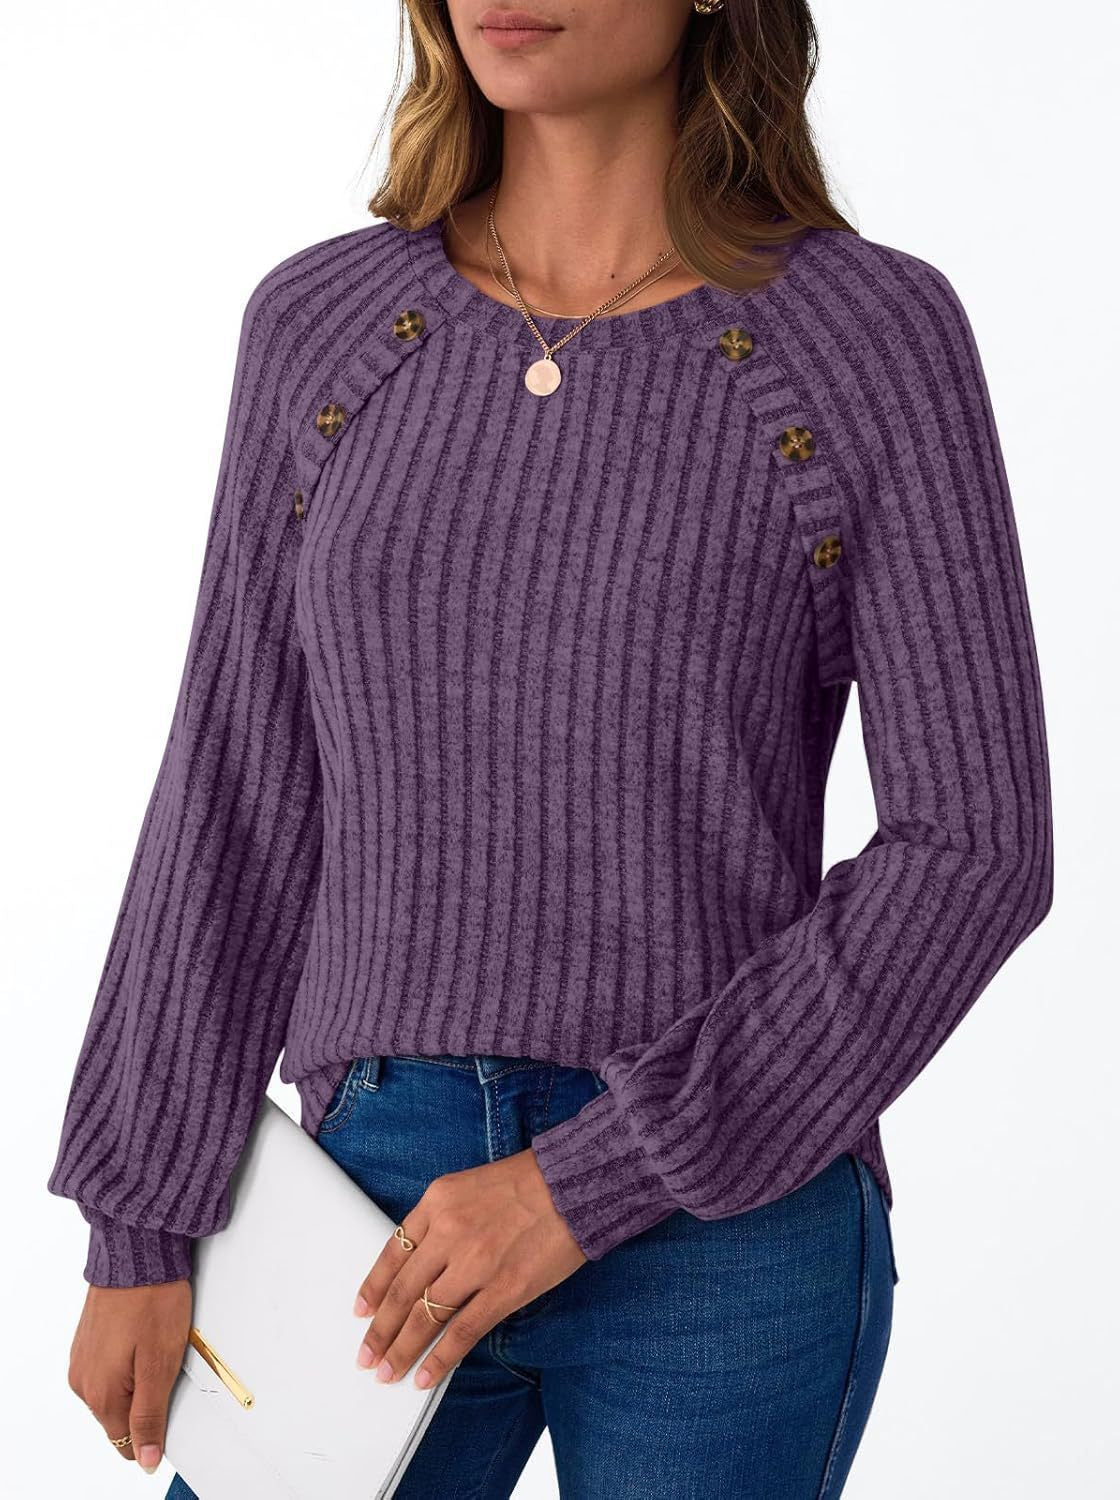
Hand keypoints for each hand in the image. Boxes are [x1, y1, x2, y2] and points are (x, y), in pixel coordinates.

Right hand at [68, 1279, 191, 1474]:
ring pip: (117, 1391)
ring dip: (138, 1377)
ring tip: (156, 1343)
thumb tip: (147, 1459)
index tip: (170, 1399)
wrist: (137, 1252)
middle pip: (121, 1416)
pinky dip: (129, 1359)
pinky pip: (110, 1367)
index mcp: (101, 1395)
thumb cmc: (152, 1300)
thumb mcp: (160, 1364)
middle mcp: (83, 1381)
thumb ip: (150, 1417)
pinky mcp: (87, 1341)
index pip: (128, 1443)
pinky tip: (143, 1334)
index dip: (154, 1428)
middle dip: (147, 1398)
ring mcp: (82, 1360)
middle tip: (167, 1361)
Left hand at [353, 1148, 583, 1388]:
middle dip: (380, 1329)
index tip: (362, 1311)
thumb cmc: (527, 1182)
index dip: (374, 1287)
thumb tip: (421, 1266)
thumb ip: (442, 1220)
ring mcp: (476, 1263)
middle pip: (403, 1290)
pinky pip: (462, 1331)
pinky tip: (425, 1375)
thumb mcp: (468, 1187)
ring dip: (402, 1349)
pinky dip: (440, 1359)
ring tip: (387, 1371)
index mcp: (437, 1202)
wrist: (574, 1183)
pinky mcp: (504, 1289)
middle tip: (366, 1355)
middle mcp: (449, 1231)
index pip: (393, 1252)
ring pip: (426, 1315)